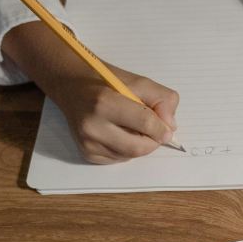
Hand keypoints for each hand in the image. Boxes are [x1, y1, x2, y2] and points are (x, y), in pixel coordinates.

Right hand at [2, 20, 178, 161]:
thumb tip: (169, 127)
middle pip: (139, 147)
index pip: (145, 124)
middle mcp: (93, 126)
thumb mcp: (139, 82)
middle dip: (153, 141)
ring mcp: (88, 142)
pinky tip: (119, 134)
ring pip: (130, 156)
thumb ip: (162, 100)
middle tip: (155, 131)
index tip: (167, 128)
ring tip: (133, 127)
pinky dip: (126, 150)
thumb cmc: (106, 82)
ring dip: (140, 145)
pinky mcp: (87, 153)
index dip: (162, 128)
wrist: (72, 87)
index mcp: (105, 103)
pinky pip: (118, 159)